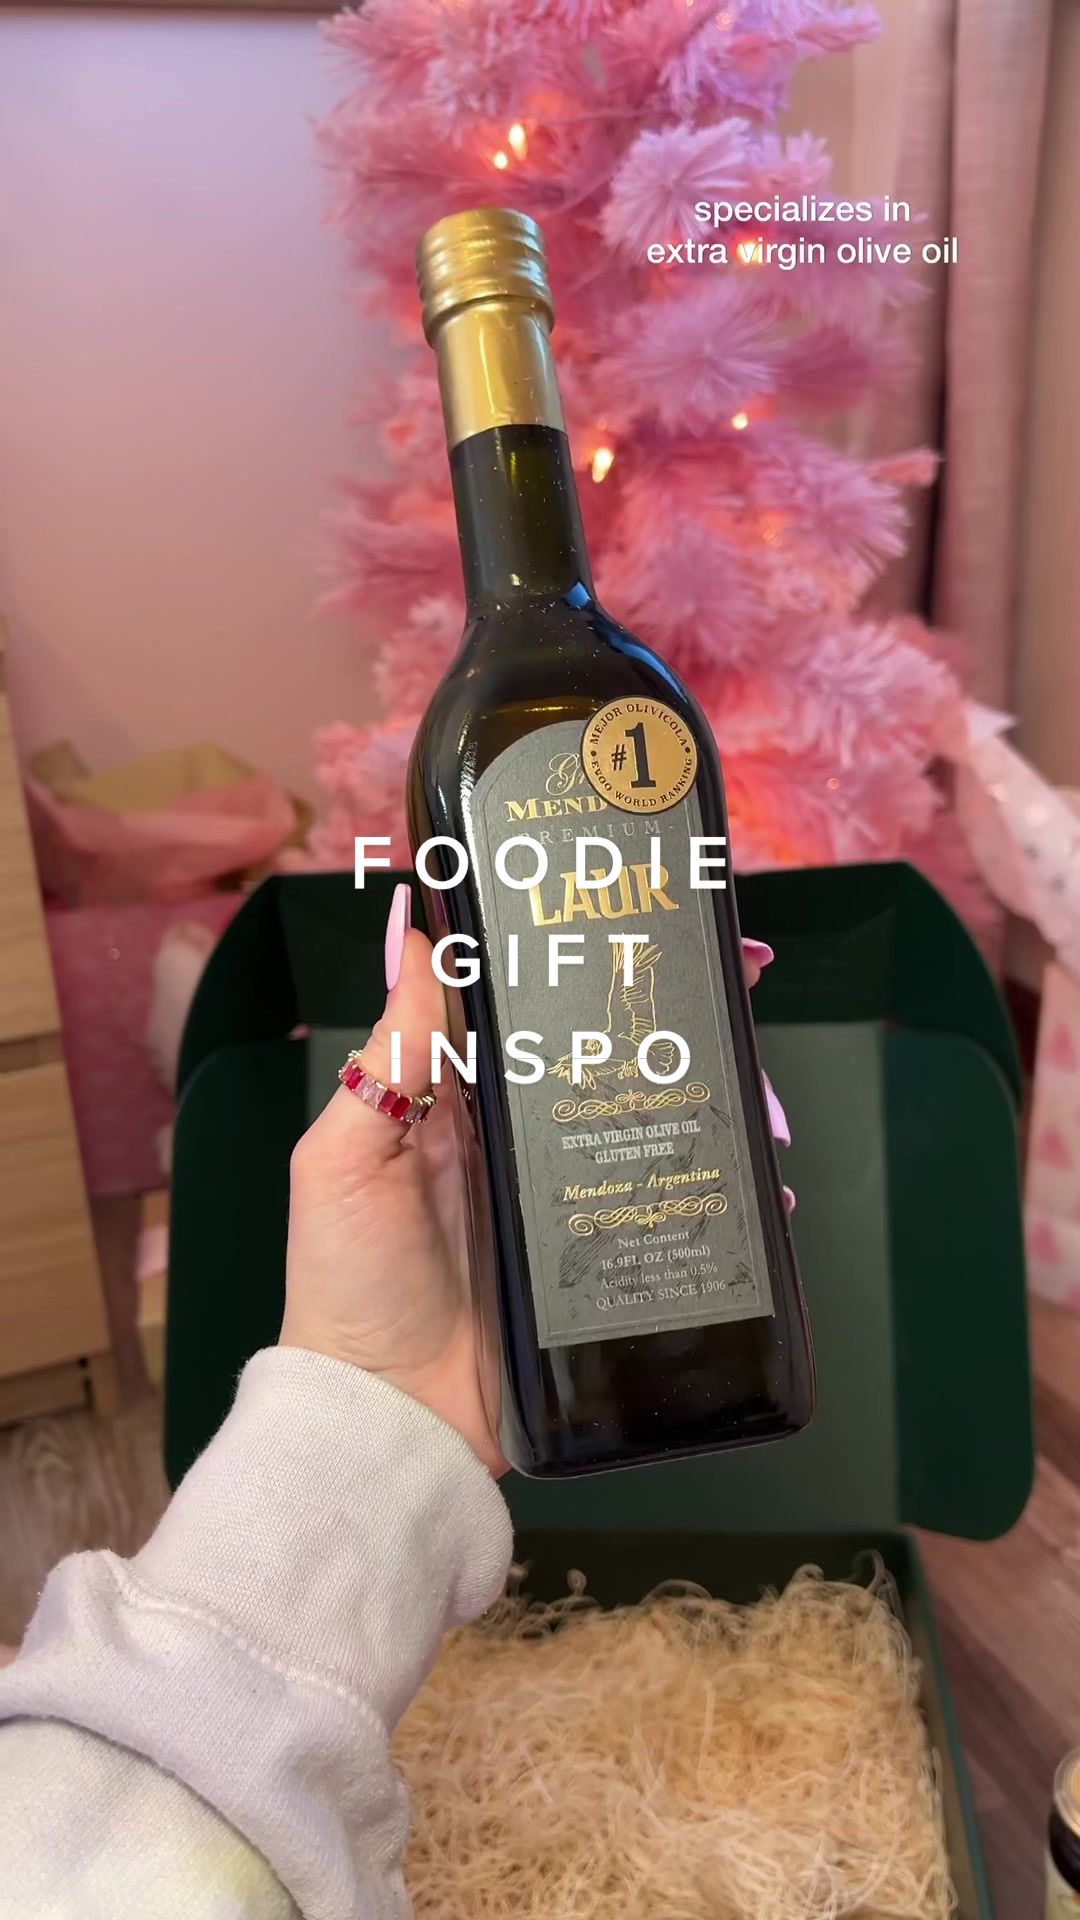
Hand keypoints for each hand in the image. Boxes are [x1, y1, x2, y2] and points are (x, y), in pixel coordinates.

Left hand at [281, 887, 785, 1475]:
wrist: (385, 1419)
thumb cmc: (345, 1285)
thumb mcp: (344, 1160)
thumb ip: (387, 1057)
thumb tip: (413, 934)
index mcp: (456, 1097)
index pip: (527, 1003)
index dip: (582, 955)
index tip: (642, 910)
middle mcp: (518, 1135)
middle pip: (608, 1052)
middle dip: (677, 1012)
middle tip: (739, 977)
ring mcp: (565, 1195)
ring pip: (650, 1118)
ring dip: (712, 1091)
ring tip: (756, 1079)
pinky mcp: (600, 1257)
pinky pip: (665, 1206)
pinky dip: (717, 1189)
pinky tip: (763, 1185)